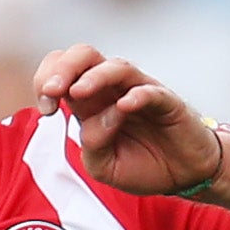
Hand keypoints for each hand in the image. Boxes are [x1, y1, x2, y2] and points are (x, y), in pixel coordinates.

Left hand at [33, 46, 224, 199]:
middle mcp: (112, 89)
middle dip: (63, 68)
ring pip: (116, 67)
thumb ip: (92, 146)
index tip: (46, 110)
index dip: (46, 81)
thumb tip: (97, 122)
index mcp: (91, 101)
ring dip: (94, 77)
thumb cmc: (141, 164)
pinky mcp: (167, 102)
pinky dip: (137, 95)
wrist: (182, 174)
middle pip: (85, 55)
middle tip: (52, 90)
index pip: (62, 71)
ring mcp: (140, 91)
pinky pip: (151, 92)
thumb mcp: (104, 167)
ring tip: (78, 92)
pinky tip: (125, 105)